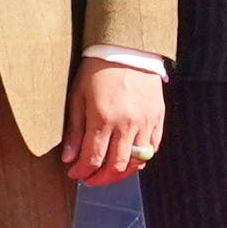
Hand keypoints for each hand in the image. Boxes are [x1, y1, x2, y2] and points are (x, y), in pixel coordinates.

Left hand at [62, 58, 164, 186]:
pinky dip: (141, 159)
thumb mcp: (78, 96)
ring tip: (109, 172)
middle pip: (116, 166)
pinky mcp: (158, 117)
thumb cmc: (97, 70)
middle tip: (90, 179)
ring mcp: (145, 121)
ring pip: (137, 162)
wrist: (128, 48)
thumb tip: (68, 158)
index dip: (82, 171)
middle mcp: (127, 123)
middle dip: (100, 178)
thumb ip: (75, 129)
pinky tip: (128, 158)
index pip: (93, 158)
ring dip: (121, 173)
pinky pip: (153, 148)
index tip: (74, 174)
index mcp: (103, 118)